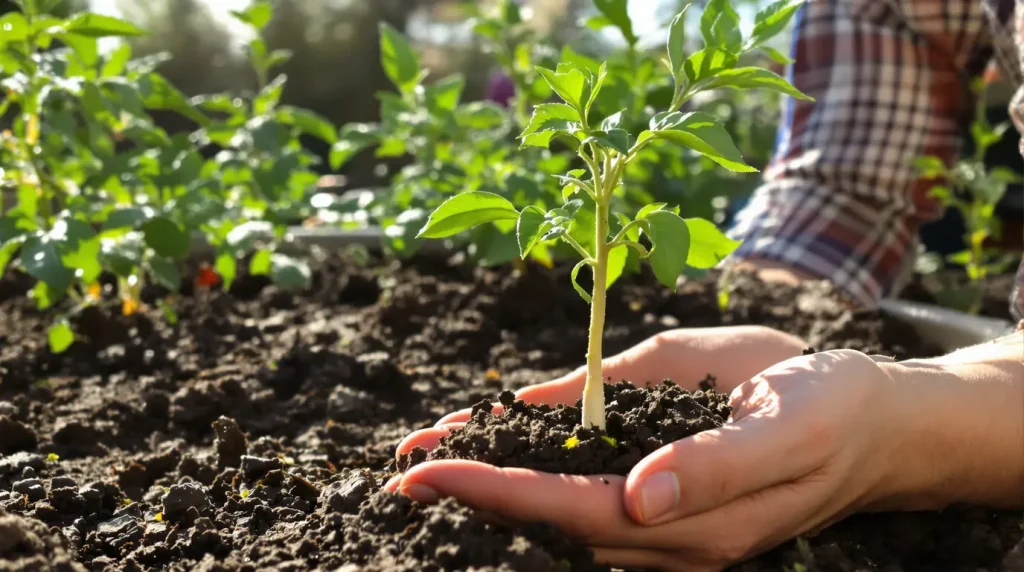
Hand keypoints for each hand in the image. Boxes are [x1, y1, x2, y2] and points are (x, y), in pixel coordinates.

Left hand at [387, 349, 908, 569]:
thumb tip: (638, 497)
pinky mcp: (669, 510)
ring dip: (494, 490)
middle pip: (552, 525)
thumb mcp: (784, 423)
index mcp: (699, 521)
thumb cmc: (829, 406)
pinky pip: (587, 501)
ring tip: (433, 461)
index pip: (573, 512)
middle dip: (473, 495)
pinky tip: (503, 458)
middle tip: (403, 466)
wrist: (877, 427)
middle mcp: (672, 539)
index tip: (428, 471)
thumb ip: (714, 464)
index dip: (496, 493)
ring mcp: (668, 530)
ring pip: (563, 520)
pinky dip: (534, 479)